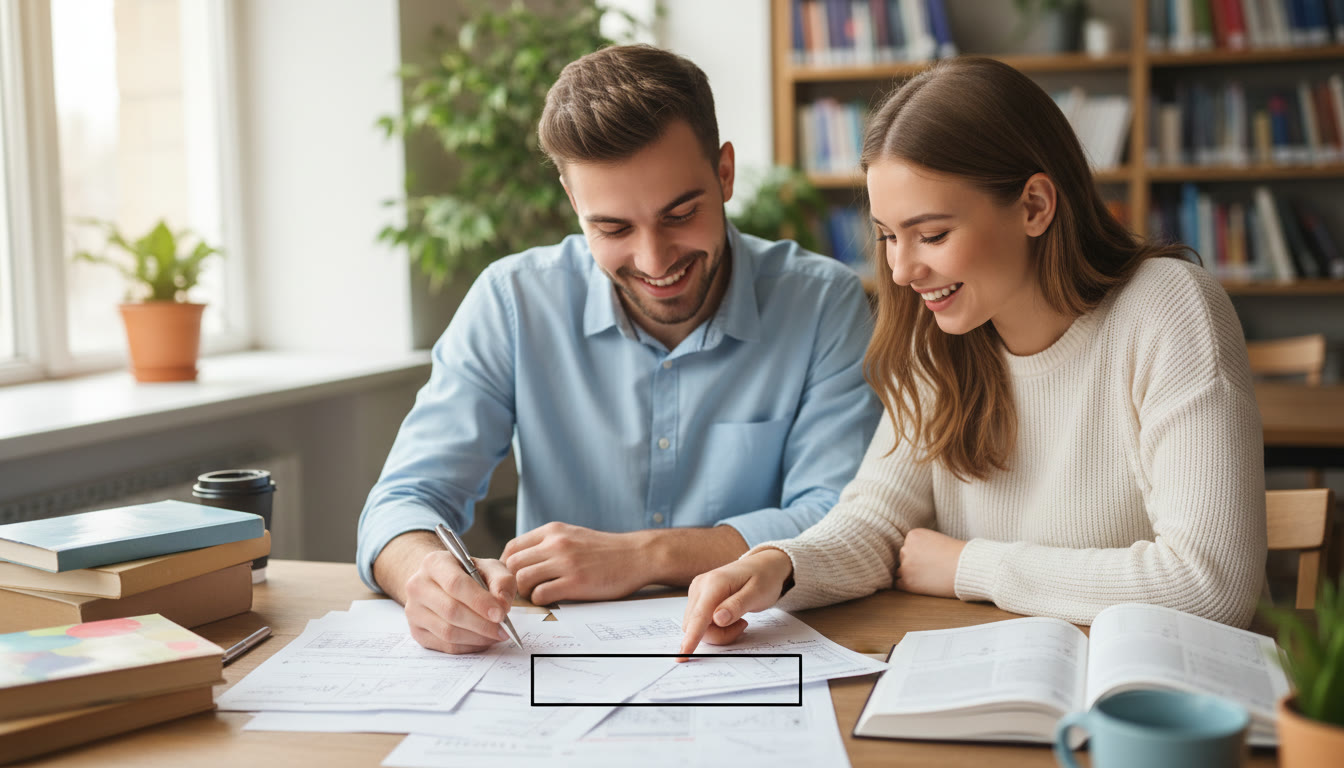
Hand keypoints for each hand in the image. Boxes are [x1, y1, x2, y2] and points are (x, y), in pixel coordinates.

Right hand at [403, 550, 516, 653]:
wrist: (441, 583)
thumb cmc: (469, 574)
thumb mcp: (489, 568)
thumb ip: (501, 581)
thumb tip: (502, 605)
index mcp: (434, 563)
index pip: (455, 584)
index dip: (479, 601)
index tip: (501, 614)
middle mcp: (418, 586)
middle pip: (451, 610)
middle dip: (482, 624)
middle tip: (503, 629)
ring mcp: (413, 611)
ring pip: (447, 632)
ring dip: (477, 637)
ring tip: (496, 635)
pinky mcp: (416, 632)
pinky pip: (445, 646)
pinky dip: (469, 647)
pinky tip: (483, 640)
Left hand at [501, 522, 652, 604]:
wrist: (637, 555)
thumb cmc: (606, 550)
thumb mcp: (573, 535)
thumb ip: (549, 543)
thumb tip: (522, 560)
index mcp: (553, 530)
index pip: (512, 546)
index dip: (506, 565)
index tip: (513, 577)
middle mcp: (556, 543)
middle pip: (513, 563)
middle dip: (513, 581)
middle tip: (523, 590)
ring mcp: (566, 562)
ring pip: (523, 579)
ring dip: (526, 592)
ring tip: (538, 595)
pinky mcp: (576, 582)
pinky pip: (542, 594)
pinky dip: (541, 601)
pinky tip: (552, 599)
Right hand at [678, 548, 793, 656]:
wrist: (763, 565)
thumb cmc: (763, 578)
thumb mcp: (757, 593)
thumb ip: (736, 606)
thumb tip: (717, 620)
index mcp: (714, 583)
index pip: (699, 615)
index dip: (691, 637)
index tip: (683, 654)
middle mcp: (700, 586)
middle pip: (695, 624)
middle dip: (717, 634)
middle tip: (743, 625)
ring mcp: (698, 591)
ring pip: (696, 625)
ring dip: (717, 631)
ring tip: (739, 620)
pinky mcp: (699, 597)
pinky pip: (700, 621)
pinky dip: (715, 626)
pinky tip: (730, 617)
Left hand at [894, 528, 965, 598]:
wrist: (968, 569)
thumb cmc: (959, 555)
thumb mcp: (937, 540)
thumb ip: (922, 545)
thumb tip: (912, 556)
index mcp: (913, 535)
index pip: (909, 546)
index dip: (920, 553)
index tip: (932, 558)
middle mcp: (906, 549)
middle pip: (904, 557)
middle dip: (914, 563)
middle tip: (932, 568)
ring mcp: (905, 566)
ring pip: (900, 571)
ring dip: (910, 575)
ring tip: (929, 577)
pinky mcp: (908, 583)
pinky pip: (898, 585)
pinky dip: (908, 586)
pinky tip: (922, 585)